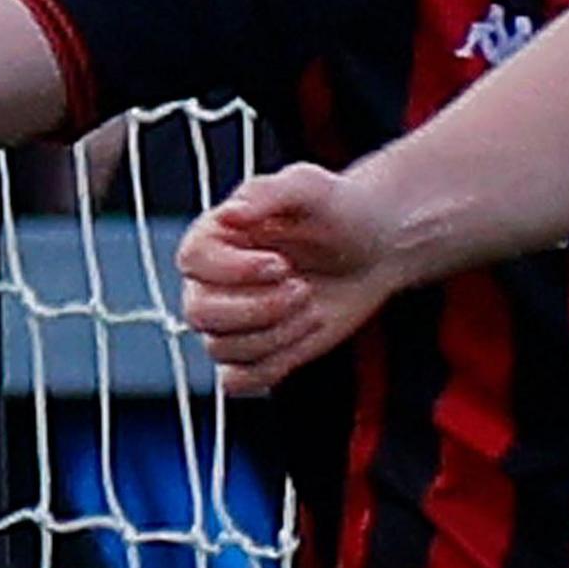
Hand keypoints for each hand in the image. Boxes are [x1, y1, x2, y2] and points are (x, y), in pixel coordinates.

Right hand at [179, 162, 412, 393]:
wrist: (376, 248)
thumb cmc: (340, 210)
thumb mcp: (310, 187)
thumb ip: (268, 192)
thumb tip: (229, 213)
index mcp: (214, 236)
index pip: (191, 262)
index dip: (235, 271)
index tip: (282, 263)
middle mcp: (211, 282)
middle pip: (199, 313)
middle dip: (261, 307)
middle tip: (304, 288)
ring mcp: (230, 321)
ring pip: (221, 348)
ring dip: (278, 333)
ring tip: (312, 306)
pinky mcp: (253, 354)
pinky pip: (239, 380)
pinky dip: (276, 363)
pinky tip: (305, 332)